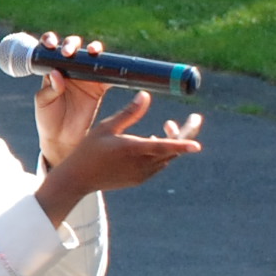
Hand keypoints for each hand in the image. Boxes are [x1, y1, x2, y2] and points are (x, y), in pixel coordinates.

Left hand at [30, 30, 114, 164]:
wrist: (62, 138)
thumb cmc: (47, 118)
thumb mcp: (43, 102)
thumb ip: (49, 89)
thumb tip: (56, 73)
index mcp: (52, 69)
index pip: (51, 50)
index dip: (51, 41)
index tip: (50, 44)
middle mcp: (69, 69)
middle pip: (73, 47)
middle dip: (71, 44)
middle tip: (68, 52)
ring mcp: (85, 77)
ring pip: (92, 56)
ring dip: (94, 49)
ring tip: (92, 52)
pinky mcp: (99, 87)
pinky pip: (109, 75)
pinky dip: (113, 69)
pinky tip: (112, 67)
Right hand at [34, 89, 202, 223]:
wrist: (77, 179)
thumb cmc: (88, 150)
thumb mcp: (106, 127)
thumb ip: (129, 113)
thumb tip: (145, 95)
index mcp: (133, 149)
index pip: (164, 147)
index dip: (182, 144)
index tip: (198, 146)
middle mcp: (141, 164)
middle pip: (173, 151)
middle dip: (185, 134)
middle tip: (195, 118)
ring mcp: (141, 174)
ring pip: (167, 158)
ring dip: (172, 142)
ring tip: (167, 126)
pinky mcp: (139, 179)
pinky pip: (158, 165)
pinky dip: (162, 153)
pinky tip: (152, 142)